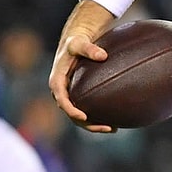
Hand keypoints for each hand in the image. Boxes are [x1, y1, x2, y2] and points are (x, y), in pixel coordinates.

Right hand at [48, 4, 116, 132]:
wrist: (74, 42)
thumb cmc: (76, 42)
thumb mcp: (79, 43)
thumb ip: (89, 49)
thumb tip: (103, 56)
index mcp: (57, 81)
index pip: (62, 99)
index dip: (71, 110)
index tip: (84, 116)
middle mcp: (61, 91)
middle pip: (71, 113)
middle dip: (87, 123)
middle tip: (106, 127)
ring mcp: (69, 95)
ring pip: (79, 116)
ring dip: (94, 125)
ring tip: (113, 129)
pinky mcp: (78, 95)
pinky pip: (86, 109)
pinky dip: (97, 116)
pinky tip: (114, 121)